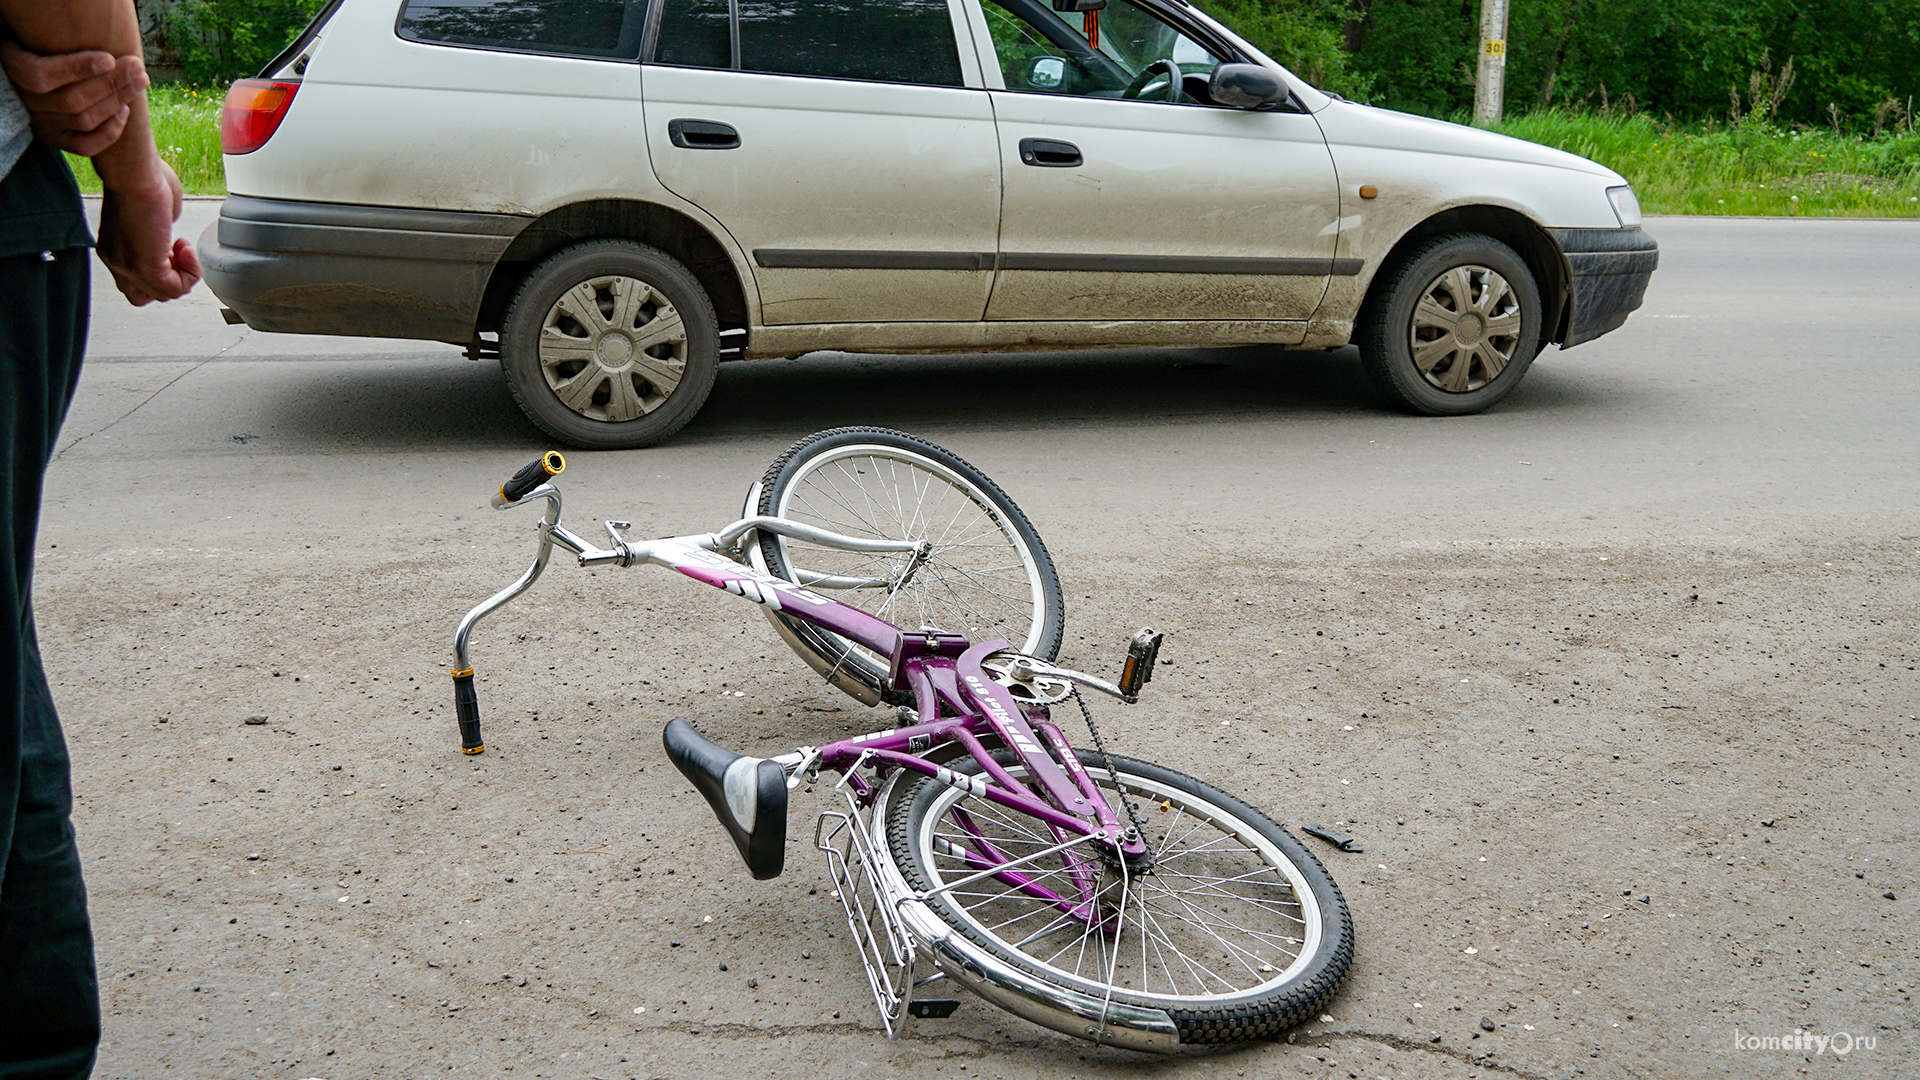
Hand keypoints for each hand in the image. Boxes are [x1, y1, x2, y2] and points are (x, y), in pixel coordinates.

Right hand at [0, 40, 148, 156]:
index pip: (40, 76)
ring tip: (140, 81)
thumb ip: (54, 40)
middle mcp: (25, 100)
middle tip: (137, 66)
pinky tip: (125, 111)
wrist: (33, 69)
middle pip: (72, 100)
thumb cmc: (41, 44)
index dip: (76, 69)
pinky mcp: (54, 138)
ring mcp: (40, 122)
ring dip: (118, 100)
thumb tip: (94, 48)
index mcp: (13, 68)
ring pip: (84, 120)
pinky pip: (84, 146)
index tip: (109, 59)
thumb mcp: (38, 35)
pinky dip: (109, 132)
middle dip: (111, 83)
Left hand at [96, 156, 200, 304]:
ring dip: (184, 274)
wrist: (134, 173)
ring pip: (163, 295)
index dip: (160, 270)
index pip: (133, 282)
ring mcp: (128, 265)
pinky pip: (175, 288)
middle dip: (170, 279)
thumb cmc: (141, 178)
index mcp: (114, 248)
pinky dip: (190, 273)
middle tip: (179, 254)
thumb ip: (160, 230)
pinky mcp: (146, 265)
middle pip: (143, 297)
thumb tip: (170, 233)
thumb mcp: (153, 212)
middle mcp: (116, 260)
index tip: (170, 247)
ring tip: (184, 248)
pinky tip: (186, 248)